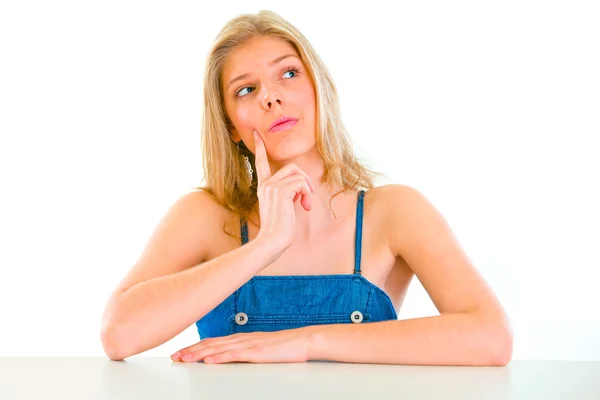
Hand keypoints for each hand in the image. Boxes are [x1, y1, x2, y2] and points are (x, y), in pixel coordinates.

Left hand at [170, 328, 311, 363]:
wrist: (303, 340)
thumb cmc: (284, 347)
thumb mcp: (261, 349)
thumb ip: (246, 351)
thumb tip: (232, 357)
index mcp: (241, 338)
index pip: (213, 342)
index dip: (195, 347)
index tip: (181, 352)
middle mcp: (241, 339)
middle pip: (210, 344)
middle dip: (190, 350)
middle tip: (174, 356)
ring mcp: (248, 344)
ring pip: (218, 349)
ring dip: (199, 354)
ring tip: (184, 359)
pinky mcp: (256, 352)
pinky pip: (234, 355)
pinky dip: (219, 357)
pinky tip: (208, 360)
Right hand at [252, 130, 313, 253]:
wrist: (272, 241)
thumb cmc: (279, 230)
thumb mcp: (281, 208)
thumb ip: (287, 194)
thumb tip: (300, 188)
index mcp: (263, 187)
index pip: (261, 163)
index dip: (260, 148)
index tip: (256, 134)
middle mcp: (265, 184)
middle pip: (292, 167)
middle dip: (304, 180)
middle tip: (307, 198)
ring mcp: (272, 187)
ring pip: (299, 175)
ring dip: (307, 189)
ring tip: (305, 204)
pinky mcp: (281, 191)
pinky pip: (301, 183)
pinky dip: (307, 194)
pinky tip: (304, 207)